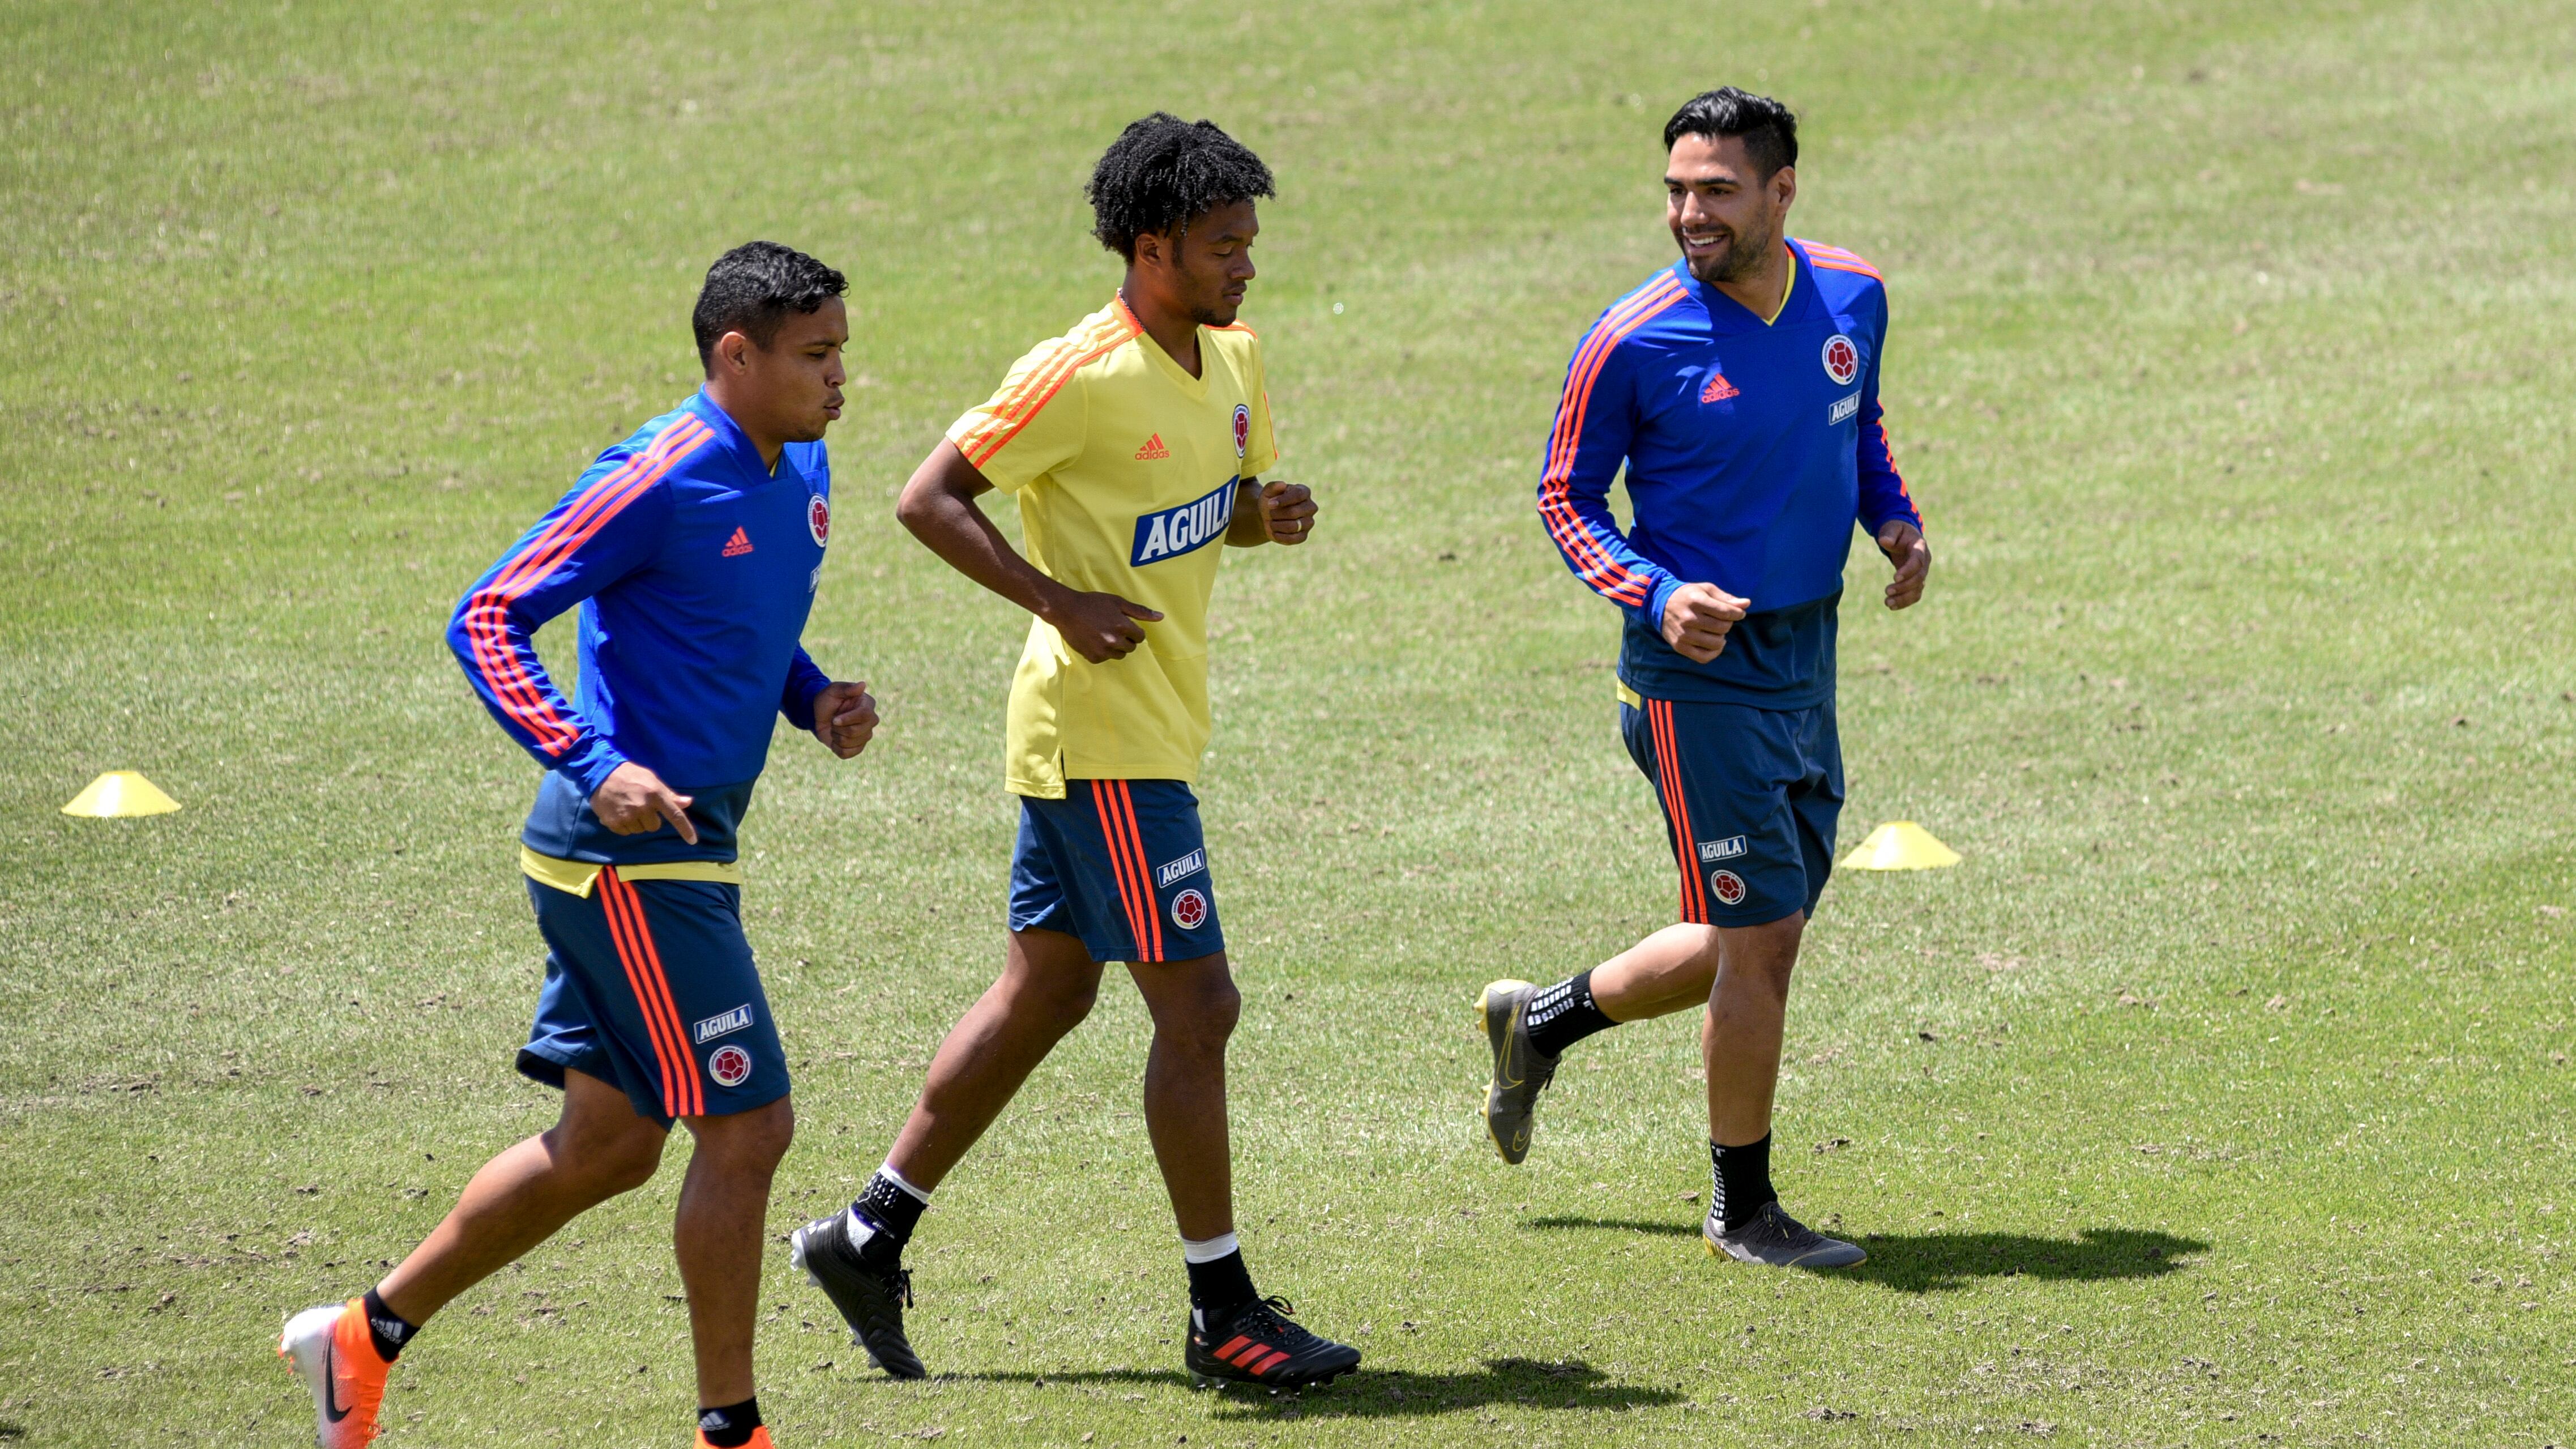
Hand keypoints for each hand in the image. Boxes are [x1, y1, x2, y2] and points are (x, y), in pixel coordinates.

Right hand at [591, 761, 697, 843]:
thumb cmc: (630, 775)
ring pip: (640, 830)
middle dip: (649, 818)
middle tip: (639, 804)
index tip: (693, 841)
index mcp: (655, 794)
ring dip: (636, 822)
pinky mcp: (614, 823)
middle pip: (655, 826)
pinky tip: (619, 811)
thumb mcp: (652, 780)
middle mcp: (643, 807)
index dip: (685, 829)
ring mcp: (628, 816)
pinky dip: (624, 825)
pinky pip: (626, 832)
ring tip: (627, 806)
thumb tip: (688, 802)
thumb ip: (669, 794)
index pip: (675, 815)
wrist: (601, 773)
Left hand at [810, 680, 877, 757]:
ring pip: (851, 743)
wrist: (819, 715)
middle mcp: (871, 721)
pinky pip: (847, 754)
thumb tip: (862, 685)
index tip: (834, 719)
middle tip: (833, 721)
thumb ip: (847, 688)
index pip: (865, 715)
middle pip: (857, 732)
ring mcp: (866, 735)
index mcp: (868, 704)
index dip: (848, 719)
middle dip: (838, 728)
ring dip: (836, 737)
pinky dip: (836, 748)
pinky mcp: (858, 747)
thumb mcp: (833, 690)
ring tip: (835, 729)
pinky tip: (835, 740)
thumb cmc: (828, 700)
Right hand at [1041, 586, 1162, 662]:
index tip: (1122, 624)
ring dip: (1115, 646)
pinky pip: (1105, 658)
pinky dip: (1102, 651)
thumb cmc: (1092, 603)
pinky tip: (1093, 639)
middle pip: (1131, 647)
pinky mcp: (1093, 657)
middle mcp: (1115, 641)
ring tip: (1102, 633)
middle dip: (1125, 638)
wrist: (1066, 610)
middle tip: (1111, 627)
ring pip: (1119, 654)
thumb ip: (1140, 611)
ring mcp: (1103, 651)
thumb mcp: (1117, 602)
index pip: (1140, 637)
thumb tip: (1161, 617)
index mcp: (1123, 626)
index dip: (1133, 630)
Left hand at [1259, 479, 1315, 544]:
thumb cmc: (1270, 501)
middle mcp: (1311, 507)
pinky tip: (1274, 532)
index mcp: (1304, 492)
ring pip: (1293, 526)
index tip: (1270, 503)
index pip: (1298, 495)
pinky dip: (1280, 536)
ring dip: (1277, 525)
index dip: (1283, 500)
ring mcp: (1309, 522)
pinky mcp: (1304, 536)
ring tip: (1271, 523)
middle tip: (1270, 514)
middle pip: (1294, 512)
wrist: (1268, 517)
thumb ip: (1273, 486)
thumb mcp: (1268, 492)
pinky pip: (1294, 539)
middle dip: (1277, 514)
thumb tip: (1282, 485)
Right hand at [1661, 581, 1748, 663]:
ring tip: (1716, 631)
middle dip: (1728, 624)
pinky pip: (1704, 657)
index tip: (1738, 614)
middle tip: (1722, 620)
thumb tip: (1747, 604)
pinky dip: (1714, 652)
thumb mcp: (1706, 590)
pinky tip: (1715, 644)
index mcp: (1696, 601)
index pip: (1726, 612)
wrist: (1659, 604)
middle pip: (1723, 628)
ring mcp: (1683, 634)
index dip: (1738, 614)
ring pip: (1716, 643)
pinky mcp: (1679, 646)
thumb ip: (1726, 598)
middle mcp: (1689, 618)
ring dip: (1721, 637)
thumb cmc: (1687, 595)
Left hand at [1876, 521, 1929, 609]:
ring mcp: (1922, 572)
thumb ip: (1889, 533)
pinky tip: (1891, 606)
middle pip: (1919, 578)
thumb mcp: (1892, 527)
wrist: (1904, 536)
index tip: (1895, 578)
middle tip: (1887, 591)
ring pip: (1918, 589)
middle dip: (1904, 586)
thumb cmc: (1897, 531)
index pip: (1918, 561)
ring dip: (1904, 598)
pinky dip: (1904, 602)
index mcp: (1920, 547)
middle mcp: (1924, 561)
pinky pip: (1914, 594)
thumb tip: (1884, 541)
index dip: (1908, 570)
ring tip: (1887, 603)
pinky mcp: (1916, 581)